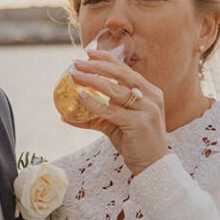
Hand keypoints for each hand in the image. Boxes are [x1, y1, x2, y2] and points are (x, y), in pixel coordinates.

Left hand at [68, 51, 169, 174]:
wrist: (152, 166)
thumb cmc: (134, 143)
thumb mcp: (116, 125)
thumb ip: (97, 116)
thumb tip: (66, 116)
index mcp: (149, 92)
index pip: (126, 70)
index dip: (106, 59)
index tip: (88, 53)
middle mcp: (151, 96)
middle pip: (121, 74)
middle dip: (97, 66)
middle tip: (77, 63)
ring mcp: (147, 109)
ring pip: (115, 90)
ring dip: (92, 81)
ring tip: (75, 76)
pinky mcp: (139, 123)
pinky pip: (112, 110)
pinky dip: (94, 103)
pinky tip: (81, 97)